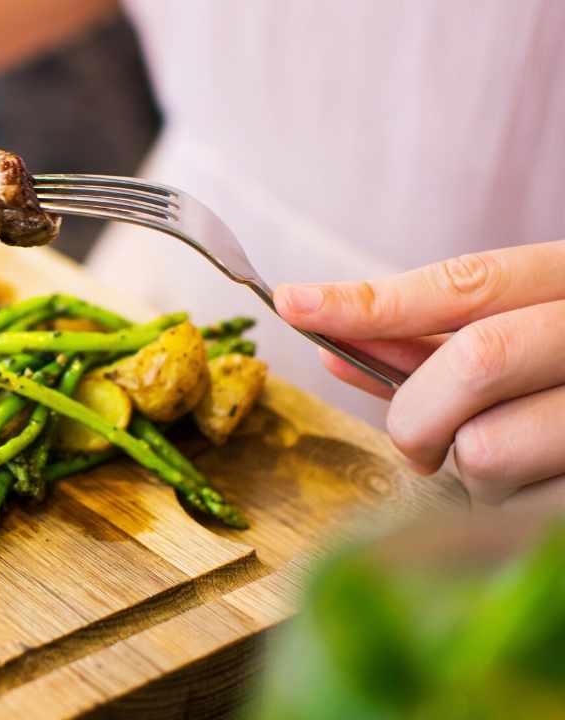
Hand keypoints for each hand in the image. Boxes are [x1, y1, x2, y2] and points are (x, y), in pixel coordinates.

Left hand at [274, 240, 564, 509]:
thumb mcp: (530, 334)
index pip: (469, 282)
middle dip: (416, 412)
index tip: (291, 302)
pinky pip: (519, 513)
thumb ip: (437, 339)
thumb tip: (331, 343)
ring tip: (513, 462)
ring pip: (489, 452)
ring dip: (469, 473)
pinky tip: (543, 486)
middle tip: (419, 440)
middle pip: (474, 363)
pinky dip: (508, 510)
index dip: (373, 298)